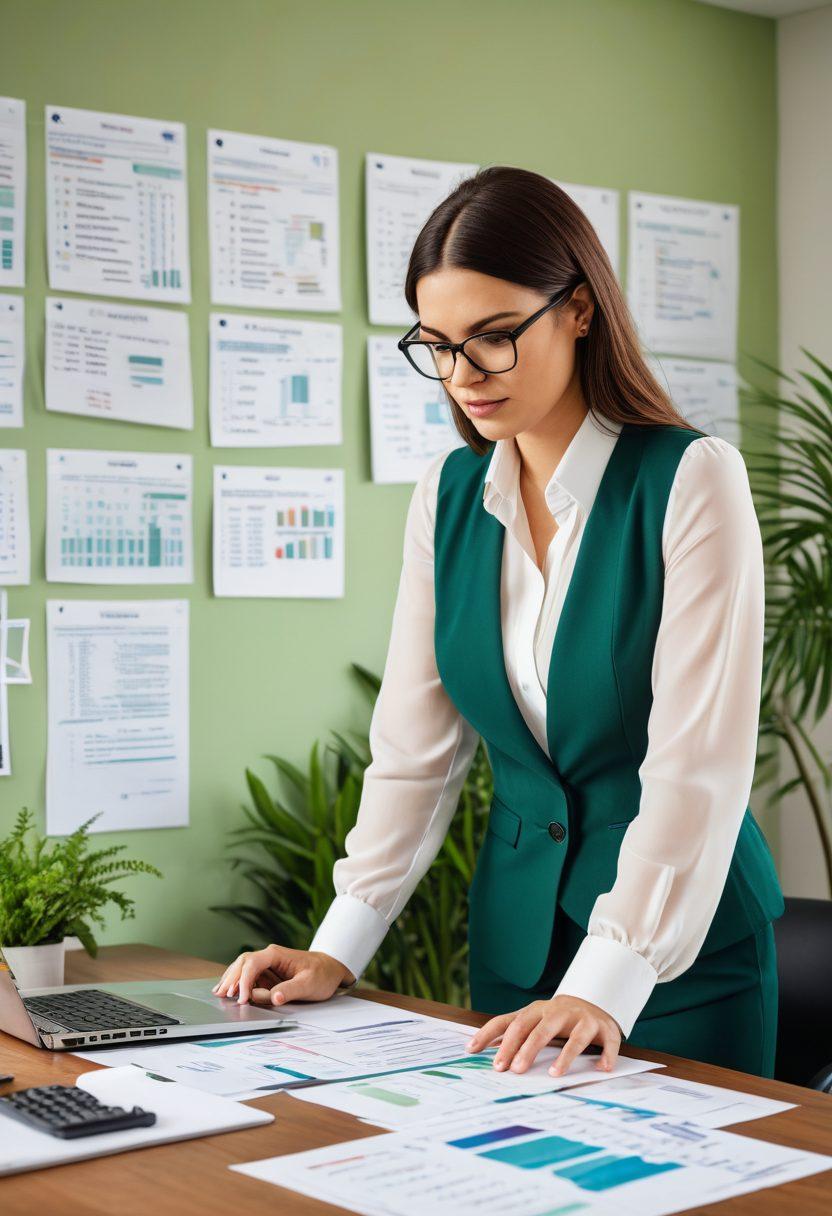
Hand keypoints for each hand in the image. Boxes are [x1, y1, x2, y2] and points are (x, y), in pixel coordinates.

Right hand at [212, 943, 355, 1006]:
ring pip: (241, 968)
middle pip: (242, 963)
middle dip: (232, 978)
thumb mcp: (309, 984)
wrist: (330, 969)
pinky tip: (226, 990)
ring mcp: (266, 965)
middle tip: (223, 995)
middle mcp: (268, 956)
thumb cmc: (321, 974)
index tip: (243, 998)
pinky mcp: (266, 974)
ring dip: (230, 980)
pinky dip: (236, 982)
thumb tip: (274, 997)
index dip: (245, 981)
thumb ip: (290, 991)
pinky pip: (247, 976)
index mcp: (276, 954)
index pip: (253, 963)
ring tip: (219, 993)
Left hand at [465, 994, 621, 1077]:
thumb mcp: (533, 1019)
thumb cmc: (556, 1017)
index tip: (473, 1050)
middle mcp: (558, 1012)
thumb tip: (478, 1046)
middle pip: (540, 1029)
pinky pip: (607, 1042)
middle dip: (526, 1048)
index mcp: (536, 1011)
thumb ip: (511, 1031)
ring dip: (565, 1056)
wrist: (594, 999)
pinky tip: (601, 1068)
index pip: (511, 1022)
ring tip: (553, 1074)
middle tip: (514, 1069)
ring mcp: (583, 1019)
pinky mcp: (604, 1028)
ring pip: (575, 1037)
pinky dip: (606, 1055)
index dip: (492, 1035)